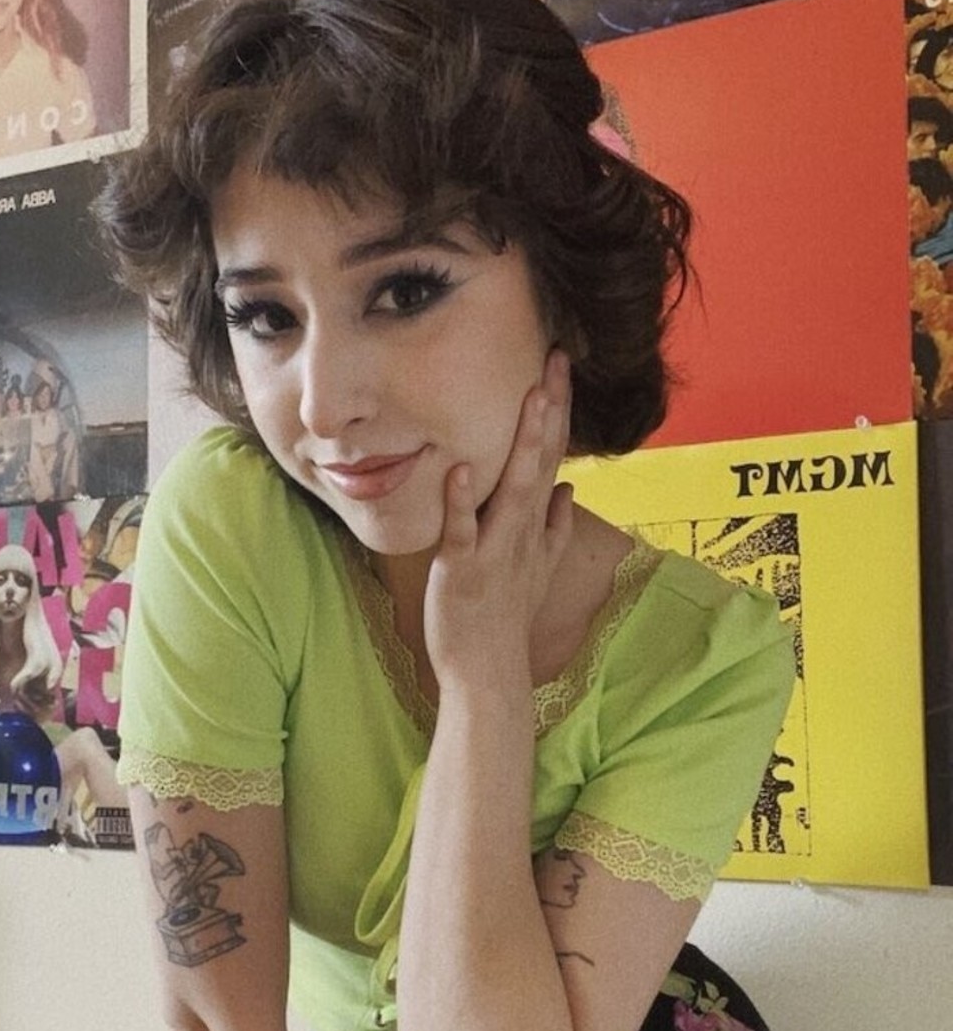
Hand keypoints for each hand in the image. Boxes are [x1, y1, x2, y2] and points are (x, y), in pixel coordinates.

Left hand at [424, 350, 573, 692]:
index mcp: (534, 525)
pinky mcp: (463, 570)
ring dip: (522, 445)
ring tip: (528, 398)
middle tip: (555, 361)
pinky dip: (463, 501)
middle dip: (548, 411)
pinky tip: (461, 467)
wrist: (489, 670)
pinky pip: (464, 531)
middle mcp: (522, 531)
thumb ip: (554, 528)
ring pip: (514, 489)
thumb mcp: (536, 568)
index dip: (557, 411)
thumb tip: (569, 491)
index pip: (552, 456)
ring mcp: (496, 549)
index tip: (559, 364)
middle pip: (540, 461)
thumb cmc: (505, 617)